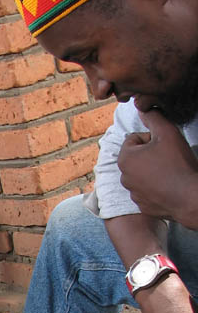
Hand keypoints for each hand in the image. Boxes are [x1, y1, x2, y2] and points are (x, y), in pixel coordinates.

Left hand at [118, 109, 197, 228]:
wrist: (189, 197)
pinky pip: (147, 190)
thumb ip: (153, 118)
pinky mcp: (142, 205)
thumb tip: (143, 108)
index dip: (152, 138)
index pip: (134, 138)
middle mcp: (123, 177)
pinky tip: (168, 185)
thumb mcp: (168, 133)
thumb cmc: (178, 164)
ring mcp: (132, 193)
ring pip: (142, 173)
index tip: (165, 145)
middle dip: (151, 154)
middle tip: (168, 157)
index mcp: (125, 158)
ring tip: (169, 172)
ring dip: (153, 169)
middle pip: (137, 157)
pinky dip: (156, 186)